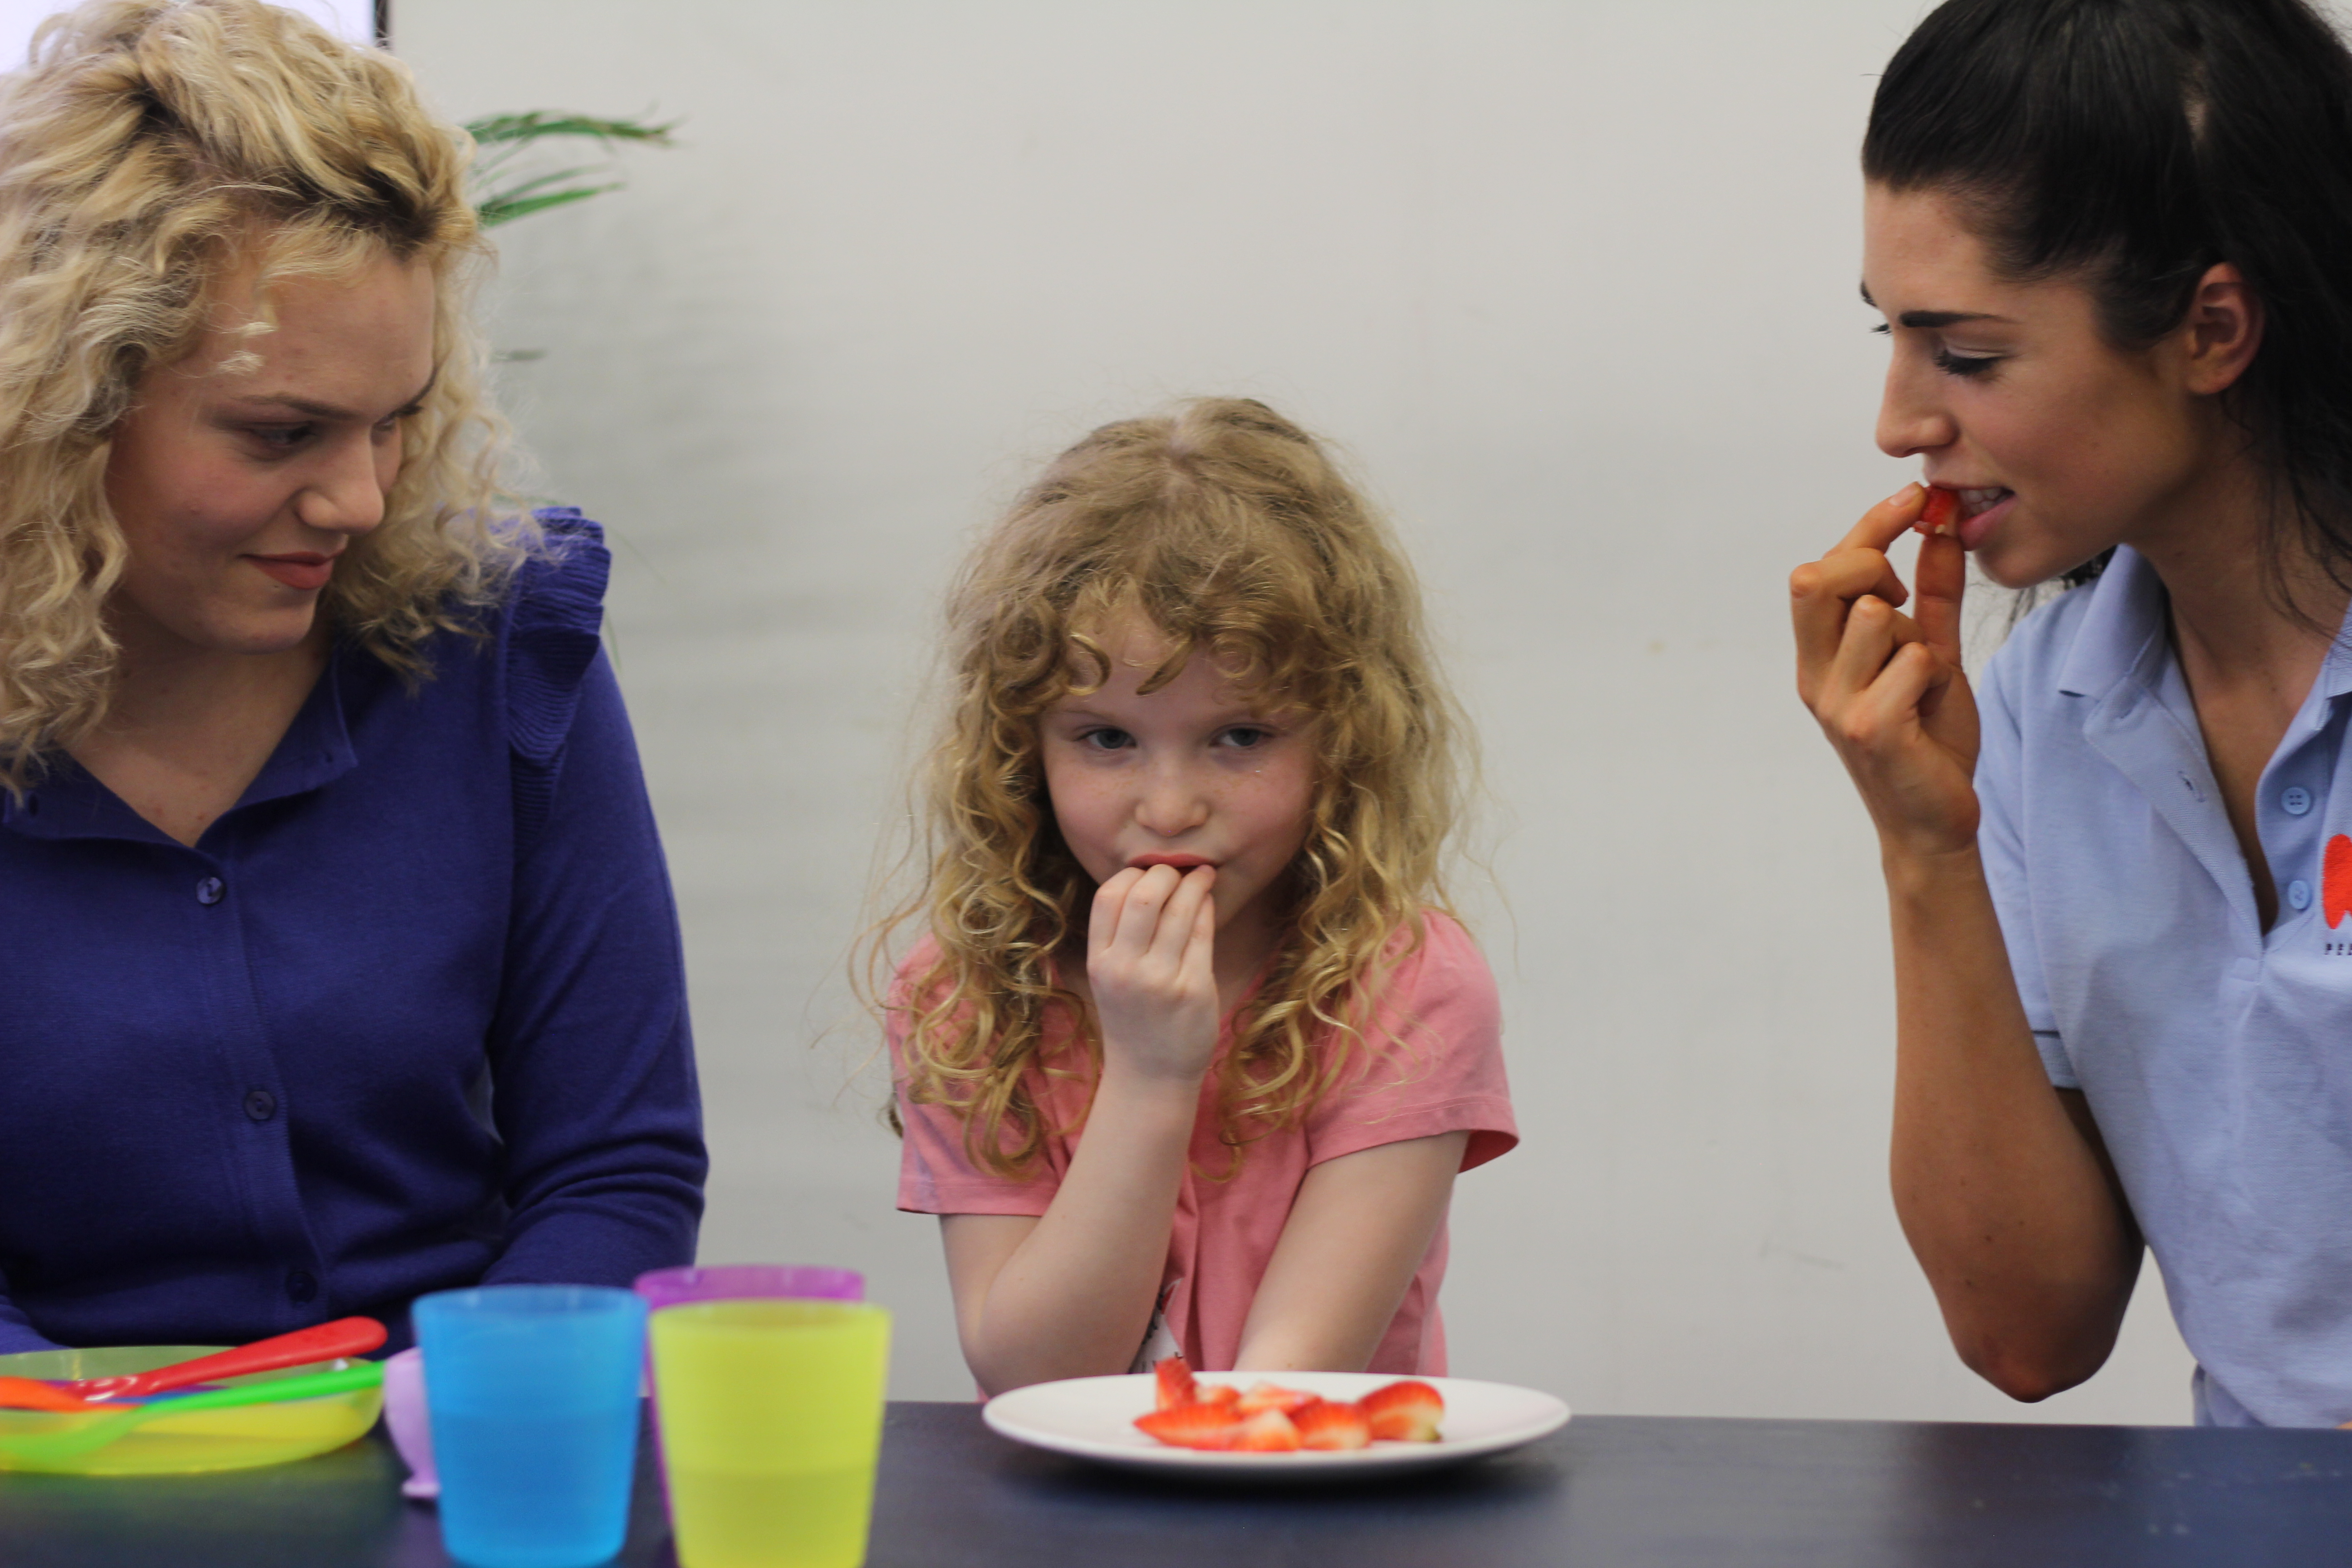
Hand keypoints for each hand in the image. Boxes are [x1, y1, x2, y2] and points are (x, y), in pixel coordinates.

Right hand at [1086, 864, 1219, 1083]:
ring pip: (1180, 910)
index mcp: (1100, 962)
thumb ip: (1120, 934)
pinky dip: (1207, 908)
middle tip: (1178, 871)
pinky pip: (1203, 933)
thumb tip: (1150, 879)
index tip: (1148, 872)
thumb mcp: (1110, 977)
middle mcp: (1126, 969)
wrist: (1151, 1075)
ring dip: (1195, 884)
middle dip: (1166, 873)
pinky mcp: (1194, 988)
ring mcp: (1161, 980)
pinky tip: (1209, 901)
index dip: (1131, 874)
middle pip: (1145, 895)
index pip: (1108, 896)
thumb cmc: (1133, 1019)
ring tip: (1203, 876)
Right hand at [1790, 484, 1982, 859]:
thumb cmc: (1928, 741)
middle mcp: (1815, 676)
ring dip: (1914, 636)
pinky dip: (1934, 675)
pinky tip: (1928, 707)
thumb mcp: (1932, 655)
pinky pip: (1912, 662)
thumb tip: (1941, 527)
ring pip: (1873, 616)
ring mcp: (1837, 704)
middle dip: (1870, 564)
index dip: (1870, 524)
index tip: (1918, 496)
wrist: (1934, 822)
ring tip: (1922, 676)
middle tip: (1905, 599)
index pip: (1822, 568)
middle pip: (1815, 579)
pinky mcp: (1870, 730)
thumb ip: (1931, 595)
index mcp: (1819, 656)